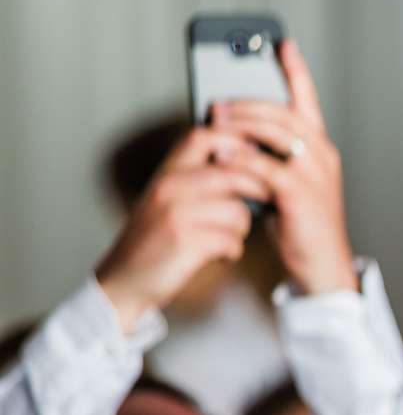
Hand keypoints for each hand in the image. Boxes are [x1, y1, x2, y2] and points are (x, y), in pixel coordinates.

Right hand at [92, 126, 274, 329]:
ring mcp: (176, 214)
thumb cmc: (156, 238)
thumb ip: (199, 178)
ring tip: (227, 237)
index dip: (238, 140)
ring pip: (238, 211)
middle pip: (233, 173)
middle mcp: (170, 187)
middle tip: (266, 201)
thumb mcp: (170, 199)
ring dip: (241, 229)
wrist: (124, 278)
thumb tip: (248, 160)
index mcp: (167, 172)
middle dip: (258, 189)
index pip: (204, 136)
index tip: (259, 158)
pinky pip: (232, 240)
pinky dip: (232, 251)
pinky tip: (220, 254)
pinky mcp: (184, 242)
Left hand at [211, 41, 357, 294]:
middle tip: (217, 102)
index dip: (296, 70)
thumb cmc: (301, 224)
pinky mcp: (299, 193)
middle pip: (284, 111)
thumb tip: (231, 134)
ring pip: (275, 132)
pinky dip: (241, 158)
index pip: (308, 101)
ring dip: (241, 123)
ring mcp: (314, 172)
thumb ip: (268, 156)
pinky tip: (222, 155)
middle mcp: (321, 154)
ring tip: (214, 122)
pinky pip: (265, 166)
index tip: (281, 43)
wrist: (322, 263)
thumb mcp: (286, 183)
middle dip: (248, 101)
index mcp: (320, 148)